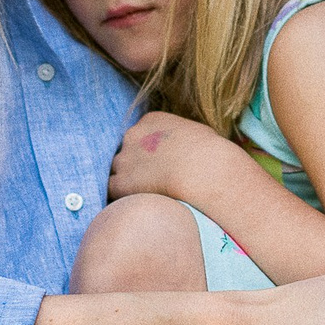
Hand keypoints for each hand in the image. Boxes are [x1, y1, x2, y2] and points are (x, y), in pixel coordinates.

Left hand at [108, 110, 240, 202]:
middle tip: (153, 182)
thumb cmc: (211, 155)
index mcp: (151, 120)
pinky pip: (113, 191)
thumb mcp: (197, 133)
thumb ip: (181, 137)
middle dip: (135, 166)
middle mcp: (132, 135)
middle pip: (126, 152)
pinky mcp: (120, 183)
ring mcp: (124, 158)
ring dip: (129, 183)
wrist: (204, 172)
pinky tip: (141, 203)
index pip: (139, 136)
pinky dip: (124, 198)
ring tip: (149, 195)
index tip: (159, 166)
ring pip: (118, 172)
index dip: (147, 153)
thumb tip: (186, 147)